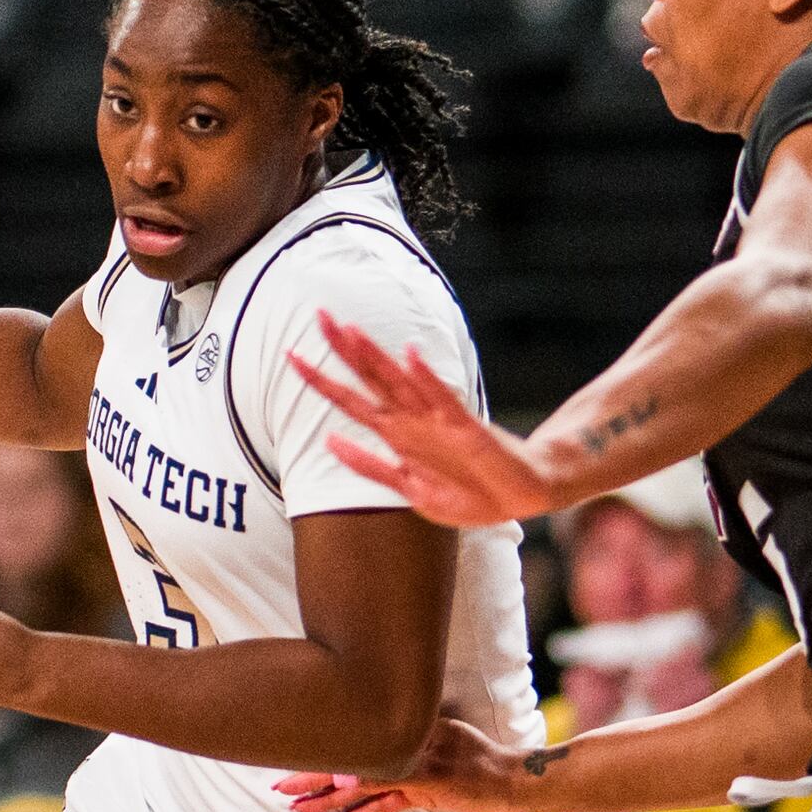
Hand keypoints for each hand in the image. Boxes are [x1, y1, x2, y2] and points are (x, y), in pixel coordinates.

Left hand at [274, 717, 536, 811]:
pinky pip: (384, 803)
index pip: (358, 729)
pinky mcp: (427, 787)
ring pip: (361, 777)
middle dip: (311, 767)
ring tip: (293, 804)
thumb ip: (412, 740)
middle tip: (276, 778)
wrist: (517, 780)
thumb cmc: (481, 763)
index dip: (324, 741)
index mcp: (410, 724)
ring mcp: (417, 762)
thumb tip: (380, 746)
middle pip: (350, 751)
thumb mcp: (444, 740)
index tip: (294, 745)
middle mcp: (409, 738)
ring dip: (324, 793)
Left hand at [292, 315, 559, 526]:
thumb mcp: (409, 488)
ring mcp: (439, 422)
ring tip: (352, 331)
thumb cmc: (469, 492)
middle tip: (318, 315)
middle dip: (343, 350)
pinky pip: (444, 401)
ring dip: (376, 357)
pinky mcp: (467, 430)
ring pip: (400, 382)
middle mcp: (413, 421)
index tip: (290, 356)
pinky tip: (412, 356)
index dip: (321, 380)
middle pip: (371, 379)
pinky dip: (427, 379)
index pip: (351, 400)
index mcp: (397, 434)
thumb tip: (330, 441)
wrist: (520, 497)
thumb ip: (371, 467)